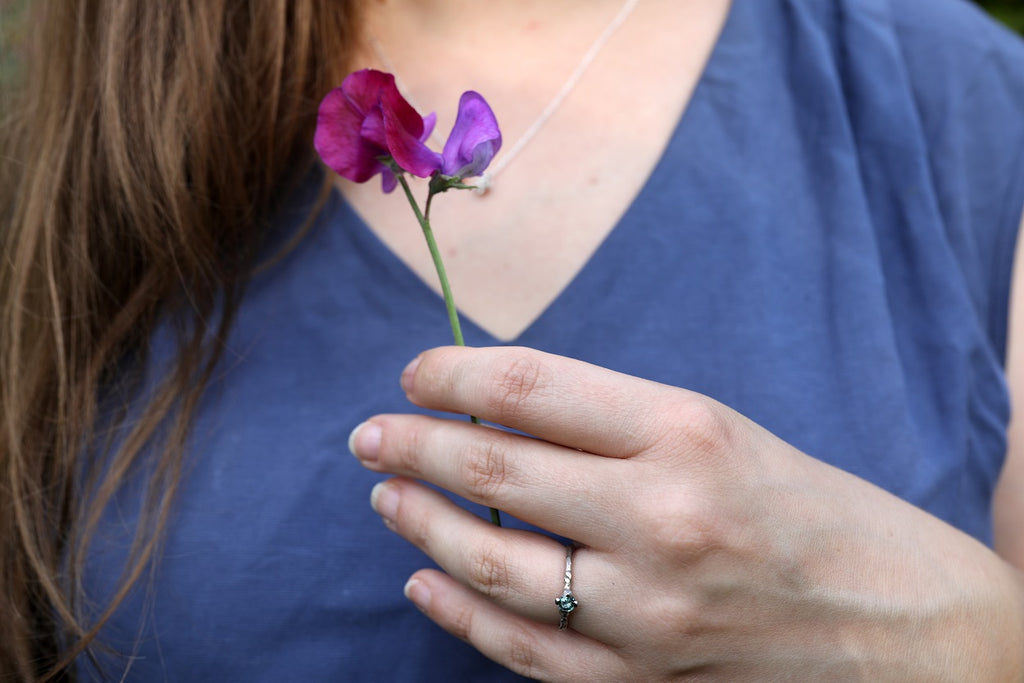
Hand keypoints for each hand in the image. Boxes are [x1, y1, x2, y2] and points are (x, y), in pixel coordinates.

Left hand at [349, 346, 1023, 680]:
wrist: (891, 618)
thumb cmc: (803, 504)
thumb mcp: (716, 429)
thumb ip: (607, 420)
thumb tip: (492, 410)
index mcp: (685, 433)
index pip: (530, 390)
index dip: (452, 376)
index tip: (415, 374)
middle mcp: (661, 518)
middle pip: (495, 471)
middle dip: (413, 446)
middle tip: (369, 435)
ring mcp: (647, 608)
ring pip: (493, 564)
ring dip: (422, 525)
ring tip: (385, 498)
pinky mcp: (641, 676)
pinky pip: (523, 648)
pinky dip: (461, 612)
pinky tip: (424, 581)